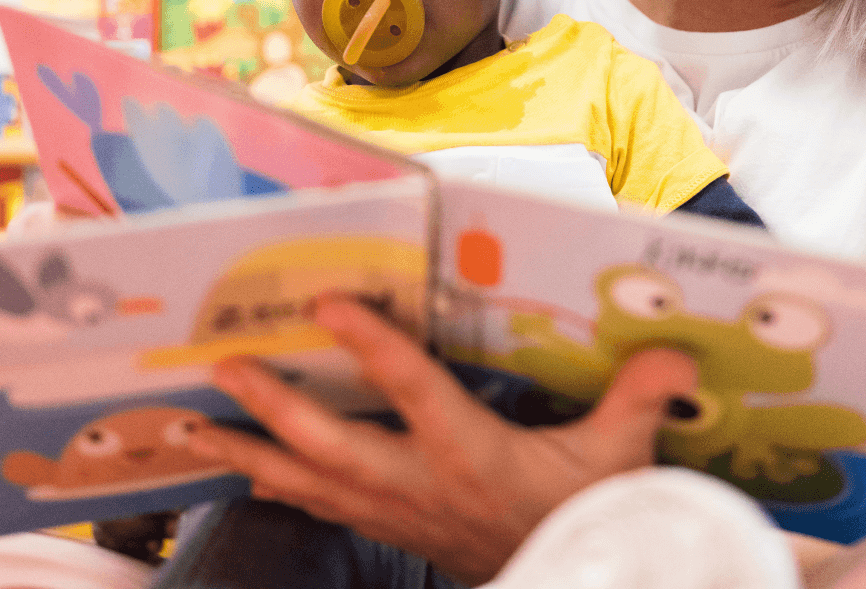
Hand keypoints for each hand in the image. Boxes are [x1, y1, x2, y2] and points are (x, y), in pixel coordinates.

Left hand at [187, 293, 697, 584]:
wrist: (562, 580)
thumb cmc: (583, 515)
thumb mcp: (618, 461)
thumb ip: (639, 402)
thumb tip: (674, 353)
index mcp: (469, 455)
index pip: (411, 392)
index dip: (369, 347)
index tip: (326, 305)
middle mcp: (417, 484)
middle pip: (331, 446)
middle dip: (273, 408)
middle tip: (223, 366)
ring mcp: (392, 512)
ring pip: (304, 483)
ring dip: (247, 452)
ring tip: (190, 426)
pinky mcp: (384, 527)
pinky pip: (313, 507)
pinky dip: (270, 484)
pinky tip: (238, 468)